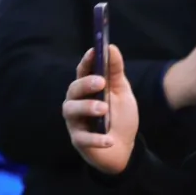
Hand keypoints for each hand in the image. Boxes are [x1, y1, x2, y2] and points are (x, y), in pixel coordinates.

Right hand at [65, 44, 138, 175]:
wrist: (124, 149)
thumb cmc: (120, 117)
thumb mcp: (121, 93)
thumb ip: (115, 72)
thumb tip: (111, 47)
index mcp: (86, 89)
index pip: (82, 71)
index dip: (86, 61)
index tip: (94, 51)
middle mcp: (75, 102)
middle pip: (74, 89)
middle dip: (86, 84)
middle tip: (101, 82)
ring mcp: (75, 121)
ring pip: (72, 110)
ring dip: (87, 107)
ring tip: (103, 109)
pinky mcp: (79, 141)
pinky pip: (83, 138)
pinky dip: (96, 139)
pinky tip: (109, 139)